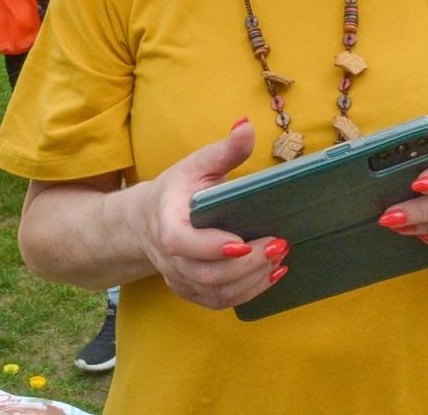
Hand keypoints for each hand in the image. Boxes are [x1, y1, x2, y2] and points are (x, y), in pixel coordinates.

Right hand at [140, 120, 288, 309]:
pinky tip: (273, 275)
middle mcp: (169, 258)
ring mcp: (180, 279)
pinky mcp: (192, 291)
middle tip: (278, 245)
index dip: (210, 247)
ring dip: (252, 280)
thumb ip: (223, 150)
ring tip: (279, 257)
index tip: (242, 243)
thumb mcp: (196, 164)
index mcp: (165, 223)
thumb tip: (247, 126)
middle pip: (205, 274)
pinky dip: (249, 292)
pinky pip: (220, 301)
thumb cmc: (177, 190)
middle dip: (246, 265)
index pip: (181, 243)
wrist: (148, 221)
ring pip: (215, 293)